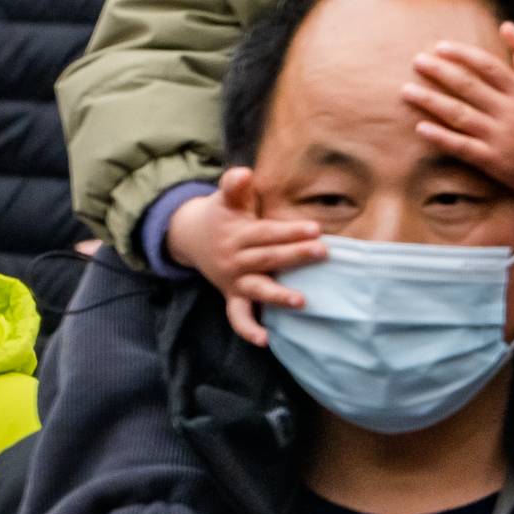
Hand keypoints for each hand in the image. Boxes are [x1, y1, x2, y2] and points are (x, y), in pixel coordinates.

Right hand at [168, 169, 328, 346]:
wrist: (191, 236)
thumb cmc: (222, 214)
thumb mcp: (226, 197)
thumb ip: (233, 184)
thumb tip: (243, 174)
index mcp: (238, 234)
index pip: (267, 234)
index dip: (290, 231)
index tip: (315, 229)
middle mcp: (235, 260)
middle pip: (267, 259)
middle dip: (294, 256)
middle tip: (322, 252)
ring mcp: (234, 281)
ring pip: (257, 289)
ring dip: (277, 296)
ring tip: (301, 301)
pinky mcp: (232, 297)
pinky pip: (237, 317)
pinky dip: (248, 329)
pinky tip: (267, 339)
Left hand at [407, 25, 513, 215]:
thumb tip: (506, 24)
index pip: (488, 66)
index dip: (463, 55)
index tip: (440, 47)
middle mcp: (511, 112)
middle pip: (469, 87)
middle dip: (440, 73)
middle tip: (417, 61)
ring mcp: (501, 137)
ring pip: (460, 115)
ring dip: (431, 102)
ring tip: (407, 91)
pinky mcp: (493, 161)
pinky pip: (462, 147)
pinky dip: (441, 137)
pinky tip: (420, 128)